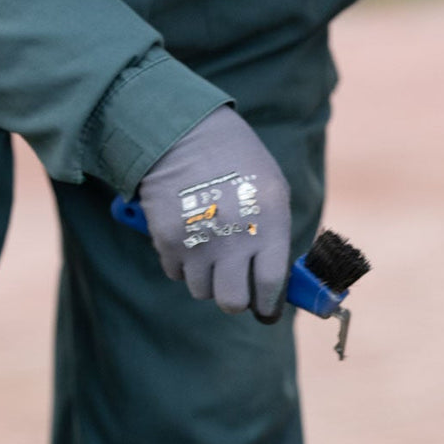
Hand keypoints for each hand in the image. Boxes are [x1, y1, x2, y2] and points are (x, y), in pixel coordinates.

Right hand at [136, 107, 290, 320]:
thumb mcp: (272, 191)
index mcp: (269, 222)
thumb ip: (276, 236)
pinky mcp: (167, 241)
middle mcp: (234, 237)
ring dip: (208, 279)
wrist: (184, 134)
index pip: (271, 285)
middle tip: (236, 286)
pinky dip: (183, 264)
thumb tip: (276, 284)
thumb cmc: (237, 163)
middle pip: (233, 302)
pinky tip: (190, 236)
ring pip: (202, 291)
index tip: (267, 309)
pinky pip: (176, 274)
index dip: (269, 304)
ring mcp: (198, 242)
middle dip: (237, 300)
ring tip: (211, 248)